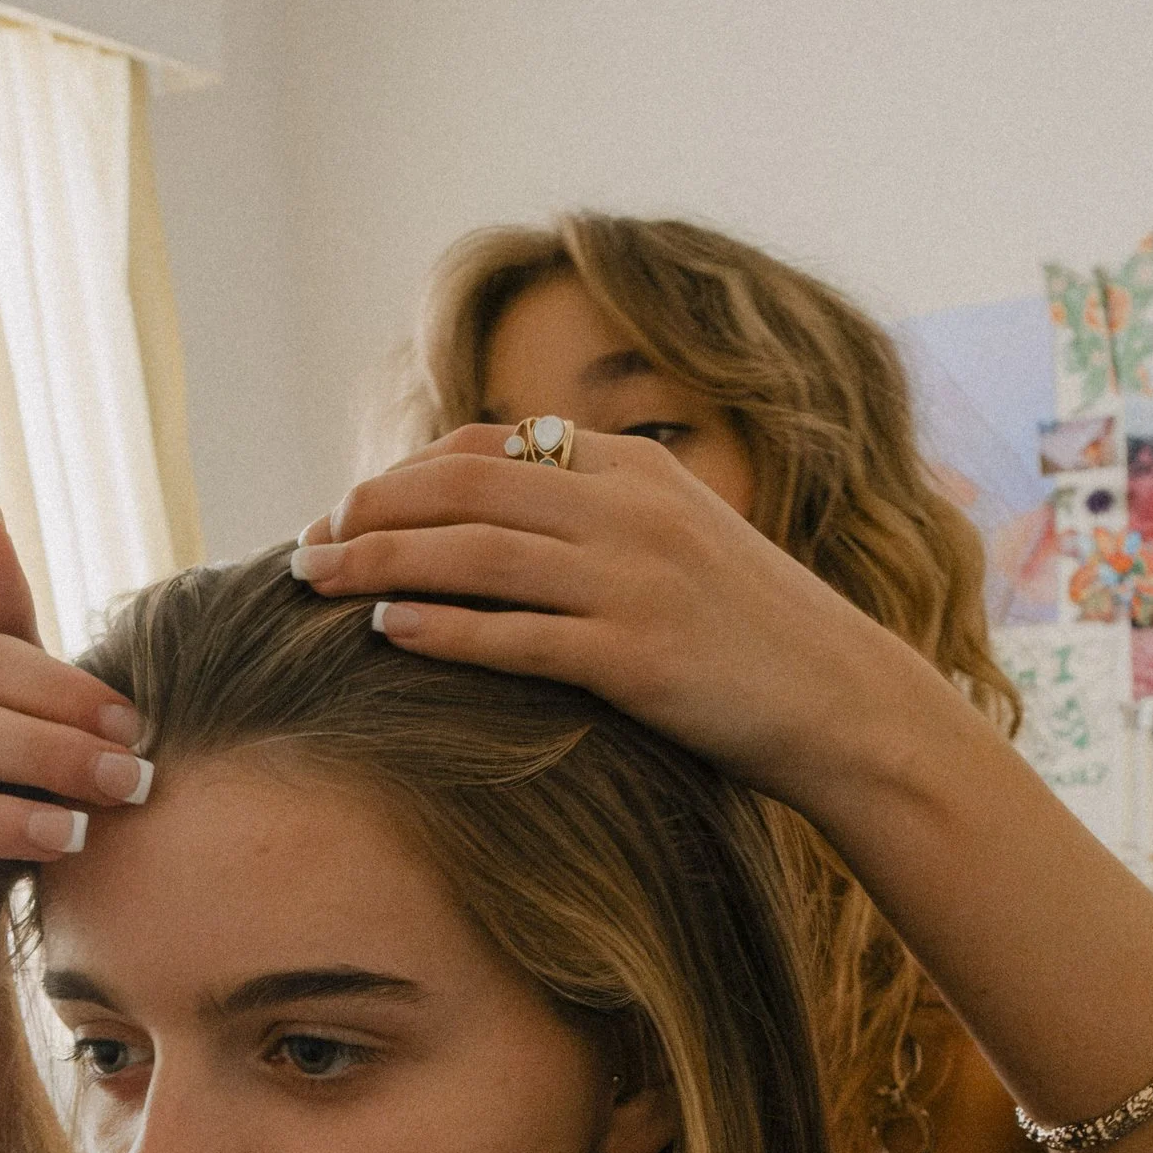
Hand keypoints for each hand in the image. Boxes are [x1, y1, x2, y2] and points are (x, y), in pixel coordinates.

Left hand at [291, 427, 942, 805]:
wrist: (845, 703)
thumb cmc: (756, 637)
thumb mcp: (686, 546)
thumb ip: (601, 522)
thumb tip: (502, 527)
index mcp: (639, 473)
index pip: (493, 449)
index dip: (406, 473)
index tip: (353, 504)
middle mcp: (631, 512)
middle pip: (467, 489)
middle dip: (372, 508)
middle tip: (307, 541)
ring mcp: (633, 582)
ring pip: (476, 555)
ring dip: (382, 561)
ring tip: (317, 579)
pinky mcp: (635, 659)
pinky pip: (515, 636)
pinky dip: (442, 628)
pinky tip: (385, 631)